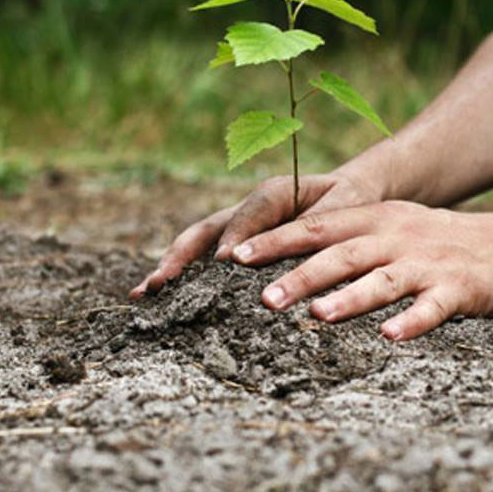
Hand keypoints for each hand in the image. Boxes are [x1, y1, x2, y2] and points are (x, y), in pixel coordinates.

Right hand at [129, 171, 381, 298]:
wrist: (348, 193)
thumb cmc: (349, 201)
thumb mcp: (345, 207)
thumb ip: (321, 224)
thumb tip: (296, 253)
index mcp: (274, 193)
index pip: (249, 215)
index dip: (235, 237)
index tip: (223, 264)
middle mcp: (248, 209)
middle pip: (206, 230)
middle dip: (181, 256)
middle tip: (159, 283)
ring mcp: (238, 227)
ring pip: (198, 244)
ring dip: (171, 267)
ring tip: (144, 293)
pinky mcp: (237, 243)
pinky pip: (206, 257)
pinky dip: (184, 275)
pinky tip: (162, 298)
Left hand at [228, 201, 492, 339]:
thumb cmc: (433, 239)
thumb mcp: (388, 225)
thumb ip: (343, 235)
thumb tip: (283, 257)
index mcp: (374, 219)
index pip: (316, 226)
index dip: (275, 240)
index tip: (236, 256)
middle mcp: (396, 236)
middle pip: (342, 254)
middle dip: (301, 275)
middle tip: (264, 298)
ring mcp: (427, 262)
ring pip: (383, 280)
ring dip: (350, 298)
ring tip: (318, 316)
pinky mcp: (458, 289)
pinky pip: (431, 307)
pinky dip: (411, 322)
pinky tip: (389, 337)